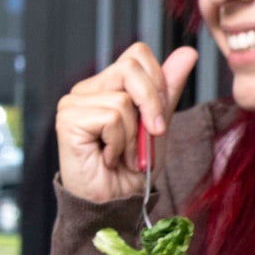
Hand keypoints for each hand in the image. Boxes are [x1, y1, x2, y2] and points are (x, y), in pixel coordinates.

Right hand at [55, 43, 198, 204]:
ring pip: (123, 98)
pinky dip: (119, 142)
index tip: (159, 116)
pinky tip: (107, 157)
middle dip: (152, 104)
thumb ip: (166, 89)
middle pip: (131, 67)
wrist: (117, 202)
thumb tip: (186, 52)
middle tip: (151, 134)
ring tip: (122, 153)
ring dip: (134, 134)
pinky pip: (111, 117)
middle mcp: (86, 90)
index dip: (156, 81)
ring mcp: (73, 103)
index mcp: (106, 86)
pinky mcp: (68, 119)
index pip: (136, 55)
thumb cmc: (133, 168)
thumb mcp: (158, 124)